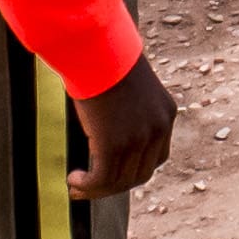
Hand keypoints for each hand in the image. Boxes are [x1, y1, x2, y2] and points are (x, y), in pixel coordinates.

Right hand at [69, 57, 178, 199]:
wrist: (96, 50)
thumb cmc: (105, 61)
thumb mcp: (129, 88)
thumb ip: (129, 110)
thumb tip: (110, 128)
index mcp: (166, 114)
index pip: (157, 157)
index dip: (134, 171)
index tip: (112, 174)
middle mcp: (158, 129)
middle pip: (140, 174)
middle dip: (114, 185)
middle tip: (90, 187)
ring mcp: (138, 139)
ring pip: (120, 181)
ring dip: (97, 189)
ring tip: (77, 186)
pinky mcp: (114, 145)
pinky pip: (102, 179)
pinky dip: (87, 185)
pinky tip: (73, 178)